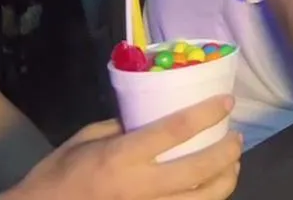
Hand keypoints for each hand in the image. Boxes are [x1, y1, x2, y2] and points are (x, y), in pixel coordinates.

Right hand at [3, 96, 240, 199]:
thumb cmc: (56, 176)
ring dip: (225, 181)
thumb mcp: (85, 141)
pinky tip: (210, 192)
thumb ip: (122, 129)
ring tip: (231, 166)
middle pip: (200, 168)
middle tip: (235, 138)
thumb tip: (153, 117)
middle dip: (227, 151)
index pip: (176, 130)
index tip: (227, 101)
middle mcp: (140, 187)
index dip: (207, 113)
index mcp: (122, 158)